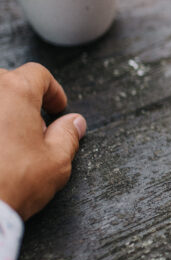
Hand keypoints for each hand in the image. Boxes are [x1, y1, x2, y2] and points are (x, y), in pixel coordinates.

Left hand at [0, 63, 85, 219]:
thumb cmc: (10, 184)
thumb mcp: (55, 162)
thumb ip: (67, 135)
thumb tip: (74, 123)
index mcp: (15, 92)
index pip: (37, 75)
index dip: (53, 91)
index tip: (57, 108)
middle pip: (6, 82)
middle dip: (21, 101)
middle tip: (32, 128)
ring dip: (1, 116)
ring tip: (8, 143)